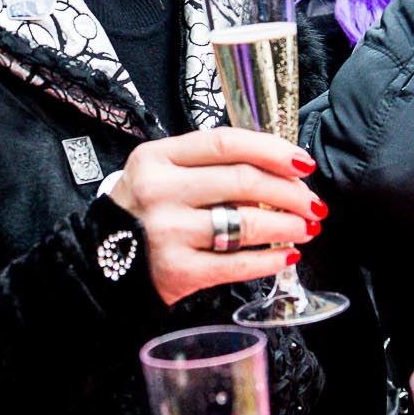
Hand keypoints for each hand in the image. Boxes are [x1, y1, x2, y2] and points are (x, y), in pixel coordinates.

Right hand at [111, 128, 323, 306]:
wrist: (101, 263)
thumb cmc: (144, 213)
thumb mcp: (163, 174)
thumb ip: (209, 166)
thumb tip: (278, 172)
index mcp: (157, 157)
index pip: (225, 142)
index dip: (271, 149)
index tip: (301, 162)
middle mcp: (160, 191)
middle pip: (242, 180)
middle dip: (290, 192)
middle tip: (312, 202)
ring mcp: (167, 232)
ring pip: (246, 221)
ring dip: (287, 225)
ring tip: (305, 228)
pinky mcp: (177, 271)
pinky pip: (237, 264)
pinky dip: (270, 260)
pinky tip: (287, 256)